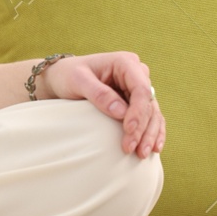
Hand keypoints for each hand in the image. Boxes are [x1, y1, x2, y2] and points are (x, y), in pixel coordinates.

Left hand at [41, 52, 164, 157]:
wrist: (62, 78)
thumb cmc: (68, 75)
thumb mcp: (78, 81)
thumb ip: (99, 94)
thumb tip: (121, 112)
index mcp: (125, 62)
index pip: (141, 89)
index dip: (138, 111)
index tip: (128, 130)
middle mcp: (136, 73)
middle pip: (148, 103)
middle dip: (142, 128)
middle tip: (131, 148)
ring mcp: (137, 87)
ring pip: (152, 112)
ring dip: (149, 134)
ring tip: (142, 153)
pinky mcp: (136, 100)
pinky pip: (150, 117)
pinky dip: (152, 132)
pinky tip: (154, 148)